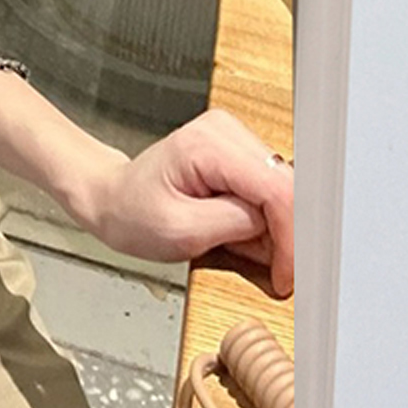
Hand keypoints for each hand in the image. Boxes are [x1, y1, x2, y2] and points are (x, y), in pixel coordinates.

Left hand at [79, 109, 293, 296]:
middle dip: (282, 238)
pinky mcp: (241, 157)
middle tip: (256, 264)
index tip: (286, 275)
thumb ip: (238, 224)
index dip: (292, 239)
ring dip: (272, 234)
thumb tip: (282, 226)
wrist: (115, 200)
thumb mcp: (181, 230)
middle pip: (289, 193)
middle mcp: (226, 132)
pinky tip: (235, 232)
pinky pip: (273, 198)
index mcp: (208, 144)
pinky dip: (263, 226)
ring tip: (233, 243)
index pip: (279, 189)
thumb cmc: (134, 213)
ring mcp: (236, 141)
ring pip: (286, 198)